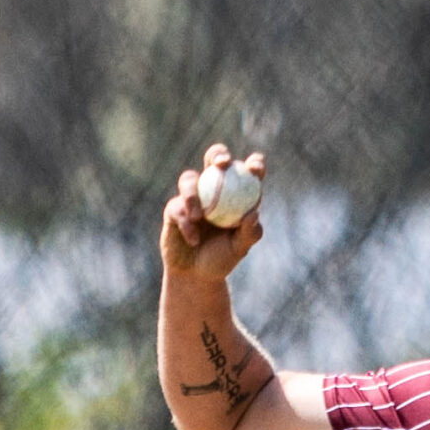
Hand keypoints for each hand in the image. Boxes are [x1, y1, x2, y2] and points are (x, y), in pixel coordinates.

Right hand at [161, 144, 265, 280]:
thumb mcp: (239, 248)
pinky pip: (177, 207)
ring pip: (189, 179)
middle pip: (214, 159)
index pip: (246, 172)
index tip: (255, 169)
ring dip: (193, 194)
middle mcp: (213, 188)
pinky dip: (186, 223)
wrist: (195, 276)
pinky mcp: (174, 208)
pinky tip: (193, 238)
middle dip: (218, 154)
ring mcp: (192, 196)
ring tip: (199, 216)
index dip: (253, 164)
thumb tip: (253, 213)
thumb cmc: (222, 258)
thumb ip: (250, 232)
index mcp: (236, 194)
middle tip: (222, 164)